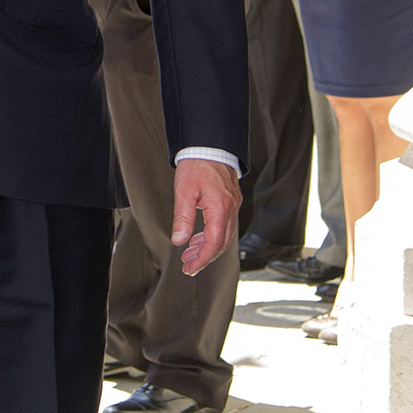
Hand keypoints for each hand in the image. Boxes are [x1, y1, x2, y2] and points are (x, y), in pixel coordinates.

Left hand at [171, 157, 240, 275]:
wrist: (209, 145)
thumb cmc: (197, 164)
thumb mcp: (184, 191)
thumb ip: (182, 218)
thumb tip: (179, 240)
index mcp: (220, 208)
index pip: (214, 243)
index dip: (202, 259)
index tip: (190, 267)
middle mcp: (230, 208)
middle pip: (221, 243)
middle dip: (205, 257)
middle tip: (189, 265)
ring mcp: (232, 204)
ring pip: (224, 235)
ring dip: (208, 247)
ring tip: (190, 254)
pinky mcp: (230, 200)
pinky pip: (224, 225)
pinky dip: (212, 235)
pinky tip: (200, 237)